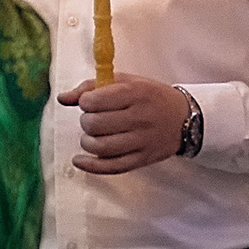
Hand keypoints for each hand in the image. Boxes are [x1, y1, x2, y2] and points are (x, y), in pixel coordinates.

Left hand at [60, 75, 194, 172]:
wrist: (185, 118)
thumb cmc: (150, 97)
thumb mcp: (126, 82)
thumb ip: (92, 86)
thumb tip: (63, 98)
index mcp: (134, 93)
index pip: (94, 101)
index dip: (85, 102)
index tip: (90, 103)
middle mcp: (138, 117)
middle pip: (95, 125)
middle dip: (86, 122)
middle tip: (92, 119)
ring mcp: (142, 140)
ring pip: (101, 147)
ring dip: (87, 142)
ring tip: (91, 136)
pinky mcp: (142, 159)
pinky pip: (112, 167)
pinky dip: (90, 166)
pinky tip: (79, 160)